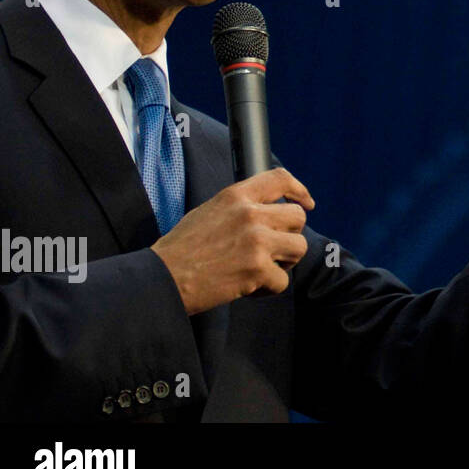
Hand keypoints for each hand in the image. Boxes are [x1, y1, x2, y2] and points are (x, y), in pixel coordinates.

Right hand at [149, 168, 315, 315]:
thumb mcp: (209, 212)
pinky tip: (248, 288)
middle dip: (290, 235)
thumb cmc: (182, 249)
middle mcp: (249, 214)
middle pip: (297, 217)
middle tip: (273, 250)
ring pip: (299, 247)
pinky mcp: (257, 269)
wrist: (161, 279)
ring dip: (285, 262)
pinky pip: (283, 280)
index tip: (307, 203)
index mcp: (235, 196)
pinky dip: (268, 289)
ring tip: (263, 269)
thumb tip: (269, 210)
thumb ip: (241, 207)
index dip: (299, 191)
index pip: (280, 179)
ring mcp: (256, 241)